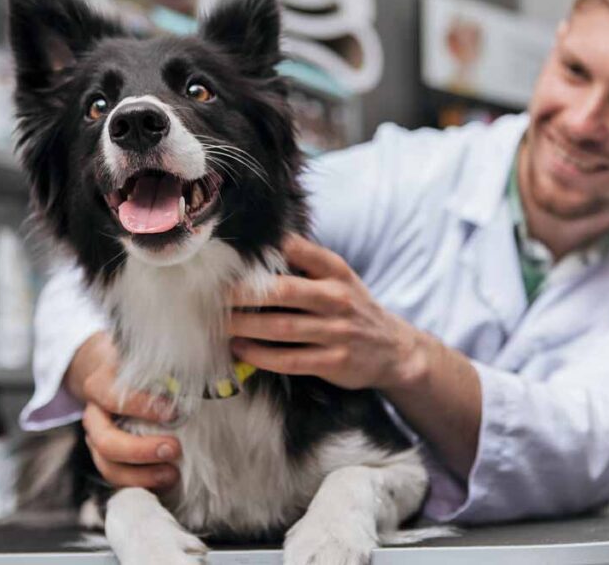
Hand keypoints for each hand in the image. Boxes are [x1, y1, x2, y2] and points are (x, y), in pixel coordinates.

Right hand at [64, 331, 182, 489]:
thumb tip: (210, 357)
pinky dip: (140, 483)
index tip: (174, 411)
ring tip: (172, 474)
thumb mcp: (145, 354)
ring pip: (107, 466)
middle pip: (106, 441)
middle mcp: (94, 415)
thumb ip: (167, 360)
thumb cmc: (136, 364)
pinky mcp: (105, 456)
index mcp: (100, 384)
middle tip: (175, 448)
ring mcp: (96, 438)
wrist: (107, 370)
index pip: (112, 397)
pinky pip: (117, 477)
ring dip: (140, 475)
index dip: (140, 406)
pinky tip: (165, 480)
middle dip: (140, 450)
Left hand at [227, 234, 427, 391]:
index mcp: (335, 270)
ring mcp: (337, 331)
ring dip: (246, 326)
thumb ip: (305, 261)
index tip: (229, 257)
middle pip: (283, 291)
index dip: (262, 251)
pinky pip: (290, 359)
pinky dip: (261, 355)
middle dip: (244, 294)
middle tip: (213, 296)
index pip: (296, 250)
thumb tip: (256, 246)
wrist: (394, 349)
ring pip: (282, 328)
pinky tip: (240, 350)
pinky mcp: (335, 362)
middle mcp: (337, 298)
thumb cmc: (353, 307)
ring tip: (220, 324)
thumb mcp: (338, 277)